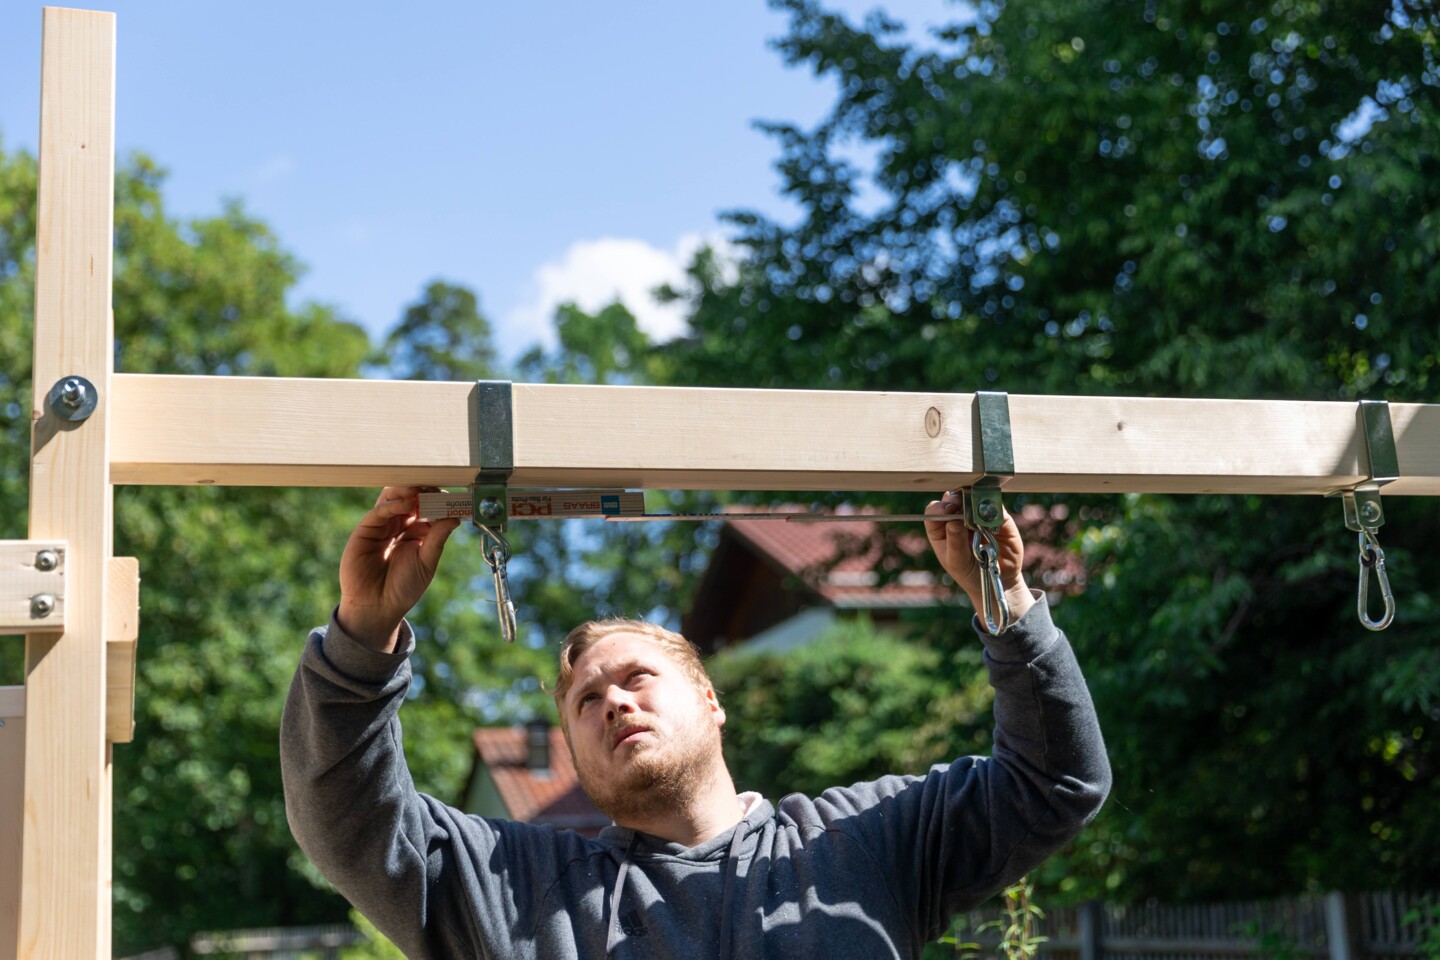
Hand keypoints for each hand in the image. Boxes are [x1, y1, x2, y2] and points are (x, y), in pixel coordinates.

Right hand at [337, 486, 460, 651]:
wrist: (377, 607)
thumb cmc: (403, 588)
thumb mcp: (426, 561)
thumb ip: (437, 538)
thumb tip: (455, 517)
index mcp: (417, 532)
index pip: (428, 508)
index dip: (438, 501)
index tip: (451, 496)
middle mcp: (399, 525)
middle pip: (410, 499)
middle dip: (423, 491)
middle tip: (435, 487)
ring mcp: (382, 526)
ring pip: (393, 499)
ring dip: (408, 491)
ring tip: (421, 491)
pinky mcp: (366, 530)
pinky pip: (379, 511)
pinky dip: (394, 505)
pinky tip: (408, 504)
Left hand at [924, 491, 1034, 626]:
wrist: (998, 579)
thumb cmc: (970, 572)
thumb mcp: (958, 562)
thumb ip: (955, 542)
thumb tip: (953, 522)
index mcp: (940, 529)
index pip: (934, 512)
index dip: (939, 508)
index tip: (948, 510)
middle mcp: (957, 518)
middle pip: (952, 499)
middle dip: (956, 499)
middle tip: (960, 504)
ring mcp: (977, 515)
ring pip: (973, 497)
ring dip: (974, 499)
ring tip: (976, 510)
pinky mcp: (997, 516)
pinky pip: (995, 504)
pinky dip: (992, 507)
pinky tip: (991, 518)